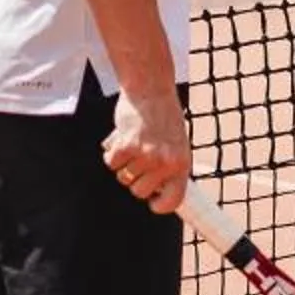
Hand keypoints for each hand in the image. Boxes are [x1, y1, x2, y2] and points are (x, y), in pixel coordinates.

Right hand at [103, 86, 190, 213]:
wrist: (151, 89)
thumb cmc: (162, 116)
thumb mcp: (175, 143)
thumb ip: (167, 167)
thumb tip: (154, 193)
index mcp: (182, 163)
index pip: (173, 201)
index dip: (159, 205)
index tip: (152, 201)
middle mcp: (166, 163)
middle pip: (140, 192)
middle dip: (135, 179)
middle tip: (137, 160)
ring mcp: (146, 155)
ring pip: (124, 178)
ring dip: (123, 164)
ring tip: (132, 144)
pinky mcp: (127, 146)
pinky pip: (111, 163)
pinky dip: (111, 154)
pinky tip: (120, 139)